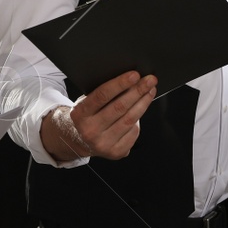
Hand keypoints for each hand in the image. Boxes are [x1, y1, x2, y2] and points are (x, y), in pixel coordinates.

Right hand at [41, 71, 156, 161]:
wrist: (78, 141)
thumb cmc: (86, 116)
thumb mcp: (86, 102)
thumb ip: (103, 94)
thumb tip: (130, 80)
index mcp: (80, 114)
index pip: (102, 95)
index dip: (120, 84)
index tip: (135, 75)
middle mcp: (90, 131)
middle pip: (120, 107)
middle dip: (138, 91)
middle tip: (150, 80)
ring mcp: (103, 144)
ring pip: (130, 120)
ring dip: (143, 103)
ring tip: (150, 91)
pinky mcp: (115, 153)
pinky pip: (133, 132)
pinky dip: (139, 119)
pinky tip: (141, 108)